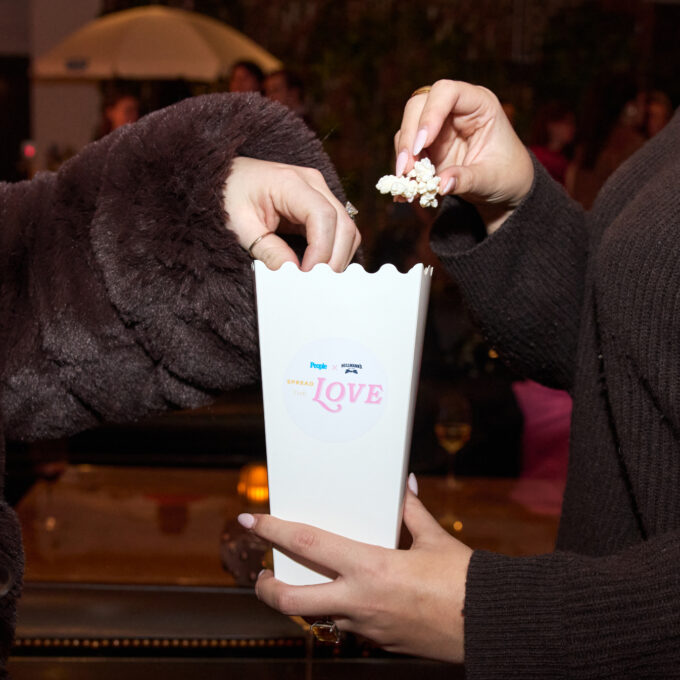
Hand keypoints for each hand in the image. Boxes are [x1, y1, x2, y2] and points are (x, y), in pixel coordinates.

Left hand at [223, 157, 360, 270]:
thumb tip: (293, 274)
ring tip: (317, 279)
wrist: (224, 179)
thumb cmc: (229, 197)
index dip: (321, 250)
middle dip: (333, 259)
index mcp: (290, 182)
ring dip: (337, 257)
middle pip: (343, 225)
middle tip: (316, 285)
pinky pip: (339, 231)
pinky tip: (318, 268)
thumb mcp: (241, 227)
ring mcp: (320, 193)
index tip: (307, 275)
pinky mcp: (320, 205)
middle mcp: (312, 183)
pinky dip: (334, 252)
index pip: (323, 216)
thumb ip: (268, 251)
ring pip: (347, 230)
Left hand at [240, 485, 471, 662]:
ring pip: (317, 616)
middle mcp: (359, 600)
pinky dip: (339, 611)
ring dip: (303, 601)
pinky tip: (350, 596)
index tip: (249, 520)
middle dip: (266, 589)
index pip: (306, 545)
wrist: (491, 626)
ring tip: (304, 583)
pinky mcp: (380, 643)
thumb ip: (411, 512)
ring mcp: (367, 627)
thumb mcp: (433, 540)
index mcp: (370, 567)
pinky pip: (347, 626)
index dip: (273, 530)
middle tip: (261, 575)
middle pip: (292, 601)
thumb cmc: (465, 581)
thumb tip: (404, 485)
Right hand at [395, 80, 533, 232]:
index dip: (431, 114)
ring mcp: (437, 127)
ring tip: (406, 181)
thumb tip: (441, 184)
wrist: (504, 187)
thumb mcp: (491, 179)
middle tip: (406, 168)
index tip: (423, 144)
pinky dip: (403, 168)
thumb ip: (466, 179)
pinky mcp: (427, 147)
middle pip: (418, 106)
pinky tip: (404, 187)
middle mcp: (454, 110)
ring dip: (403, 154)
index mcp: (478, 105)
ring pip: (408, 128)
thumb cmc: (506, 174)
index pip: (447, 92)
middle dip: (410, 136)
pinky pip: (407, 151)